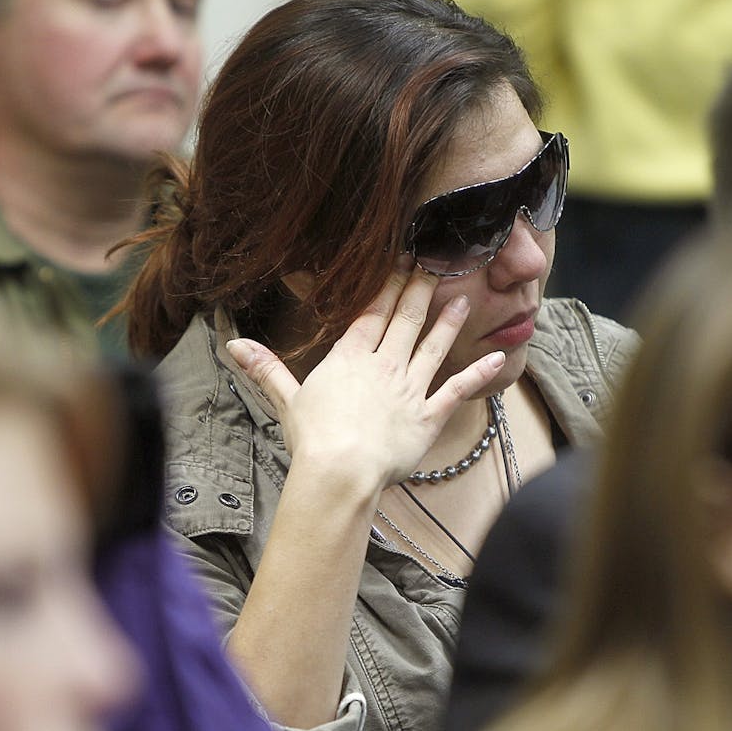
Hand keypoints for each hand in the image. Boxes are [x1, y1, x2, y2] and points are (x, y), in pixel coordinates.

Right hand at [225, 264, 506, 489]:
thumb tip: (233, 345)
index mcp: (350, 359)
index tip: (401, 259)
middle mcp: (383, 366)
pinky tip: (498, 357)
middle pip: (404, 321)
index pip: (371, 313)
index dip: (388, 285)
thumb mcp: (285, 399)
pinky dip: (478, 374)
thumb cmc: (313, 438)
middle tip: (436, 262)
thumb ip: (266, 368)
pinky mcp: (428, 417)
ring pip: (432, 347)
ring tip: (462, 298)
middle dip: (420, 289)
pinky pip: (456, 390)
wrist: (341, 470)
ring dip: (447, 322)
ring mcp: (409, 390)